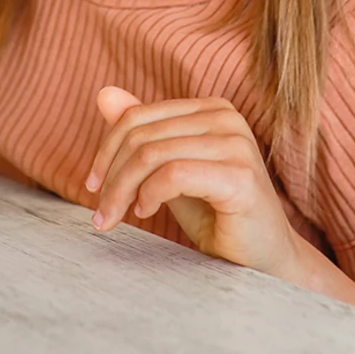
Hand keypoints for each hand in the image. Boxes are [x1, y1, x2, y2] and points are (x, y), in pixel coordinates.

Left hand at [84, 87, 305, 281]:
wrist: (262, 259)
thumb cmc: (217, 216)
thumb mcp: (169, 171)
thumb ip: (142, 135)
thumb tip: (104, 94)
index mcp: (211, 110)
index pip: (139, 116)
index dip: (106, 150)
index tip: (92, 185)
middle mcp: (226, 118)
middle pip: (142, 136)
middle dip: (111, 177)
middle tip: (100, 213)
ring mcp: (236, 144)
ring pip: (152, 155)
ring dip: (123, 191)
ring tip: (116, 217)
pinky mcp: (240, 176)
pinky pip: (173, 175)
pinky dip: (149, 195)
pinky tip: (145, 212)